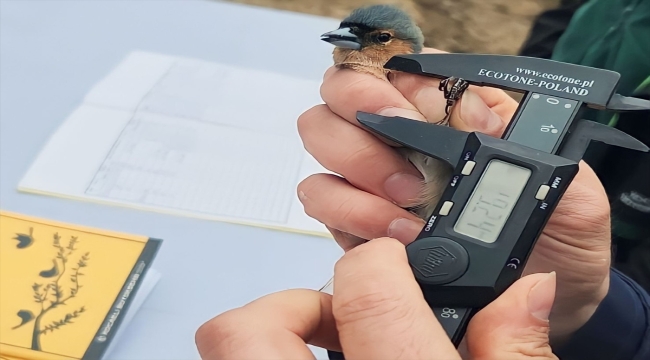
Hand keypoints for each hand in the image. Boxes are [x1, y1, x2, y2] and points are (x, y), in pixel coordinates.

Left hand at [196, 238, 557, 359]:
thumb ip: (516, 351)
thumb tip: (523, 290)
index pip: (365, 295)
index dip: (380, 264)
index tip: (394, 264)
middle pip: (241, 330)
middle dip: (282, 303)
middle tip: (328, 311)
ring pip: (230, 349)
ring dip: (274, 330)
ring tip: (331, 344)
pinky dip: (276, 352)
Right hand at [296, 48, 610, 341]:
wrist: (536, 309)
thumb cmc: (555, 245)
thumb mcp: (572, 195)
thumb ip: (533, 149)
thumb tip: (471, 114)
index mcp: (455, 114)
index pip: (402, 69)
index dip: (401, 83)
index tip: (425, 115)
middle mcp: (404, 138)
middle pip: (343, 92)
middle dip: (363, 118)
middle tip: (404, 163)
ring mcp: (373, 177)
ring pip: (322, 139)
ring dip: (357, 169)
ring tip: (406, 205)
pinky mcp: (355, 219)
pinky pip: (321, 197)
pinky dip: (350, 213)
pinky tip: (394, 236)